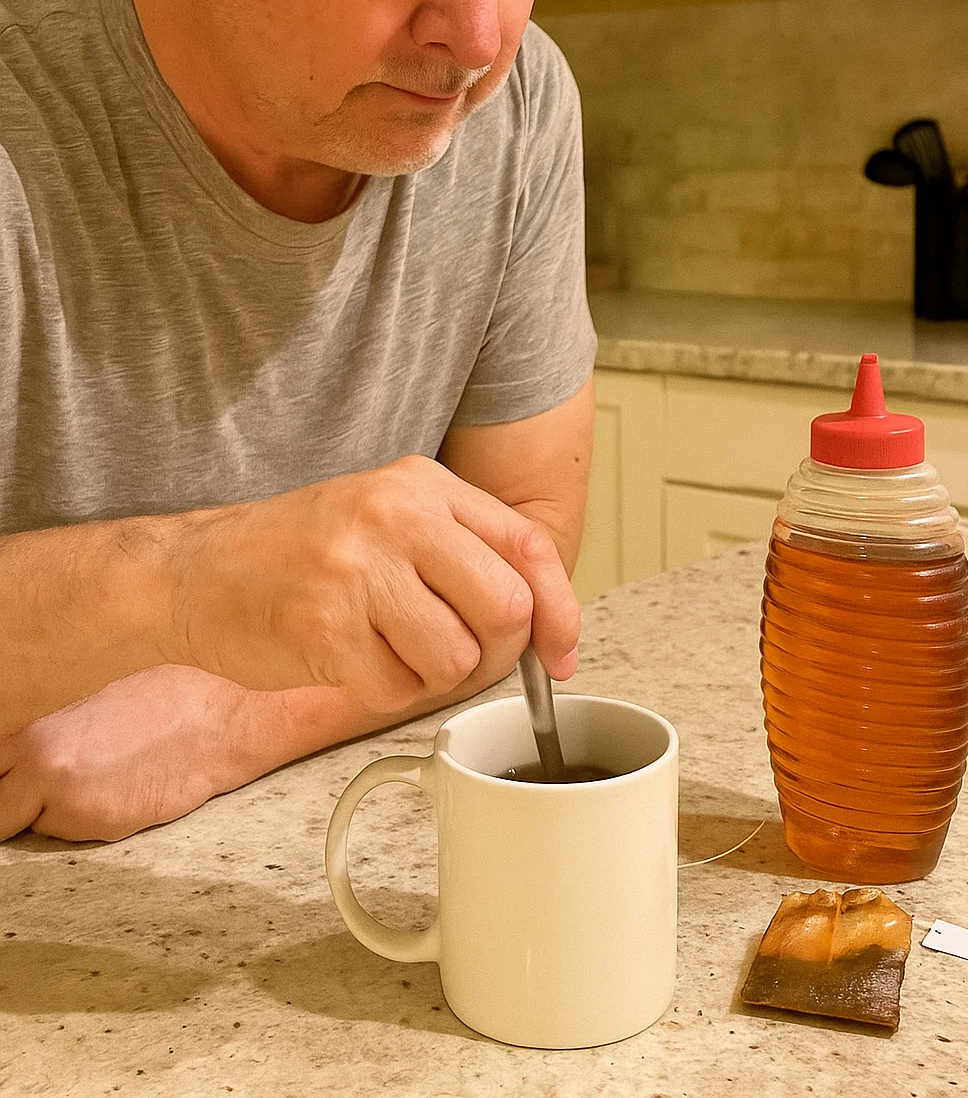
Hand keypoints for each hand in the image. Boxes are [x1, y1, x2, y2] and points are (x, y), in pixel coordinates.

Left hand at [0, 666, 256, 841]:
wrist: (222, 729)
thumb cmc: (171, 702)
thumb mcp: (99, 704)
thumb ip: (60, 736)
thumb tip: (40, 754)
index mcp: (41, 740)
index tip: (8, 788)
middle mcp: (48, 779)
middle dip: (9, 812)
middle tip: (30, 803)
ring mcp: (76, 813)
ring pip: (36, 827)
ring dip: (50, 816)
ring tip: (90, 789)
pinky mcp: (108, 833)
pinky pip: (76, 834)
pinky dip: (86, 821)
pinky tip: (115, 796)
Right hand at [167, 456, 579, 714]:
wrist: (197, 572)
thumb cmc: (302, 552)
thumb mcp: (388, 516)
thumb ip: (464, 553)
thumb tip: (546, 626)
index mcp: (421, 484)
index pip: (527, 544)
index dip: (559, 609)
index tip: (560, 652)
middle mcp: (394, 517)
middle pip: (505, 607)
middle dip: (495, 651)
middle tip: (455, 654)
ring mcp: (357, 571)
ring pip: (456, 658)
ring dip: (431, 675)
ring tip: (386, 648)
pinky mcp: (324, 629)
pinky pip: (397, 691)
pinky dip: (382, 691)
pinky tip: (348, 659)